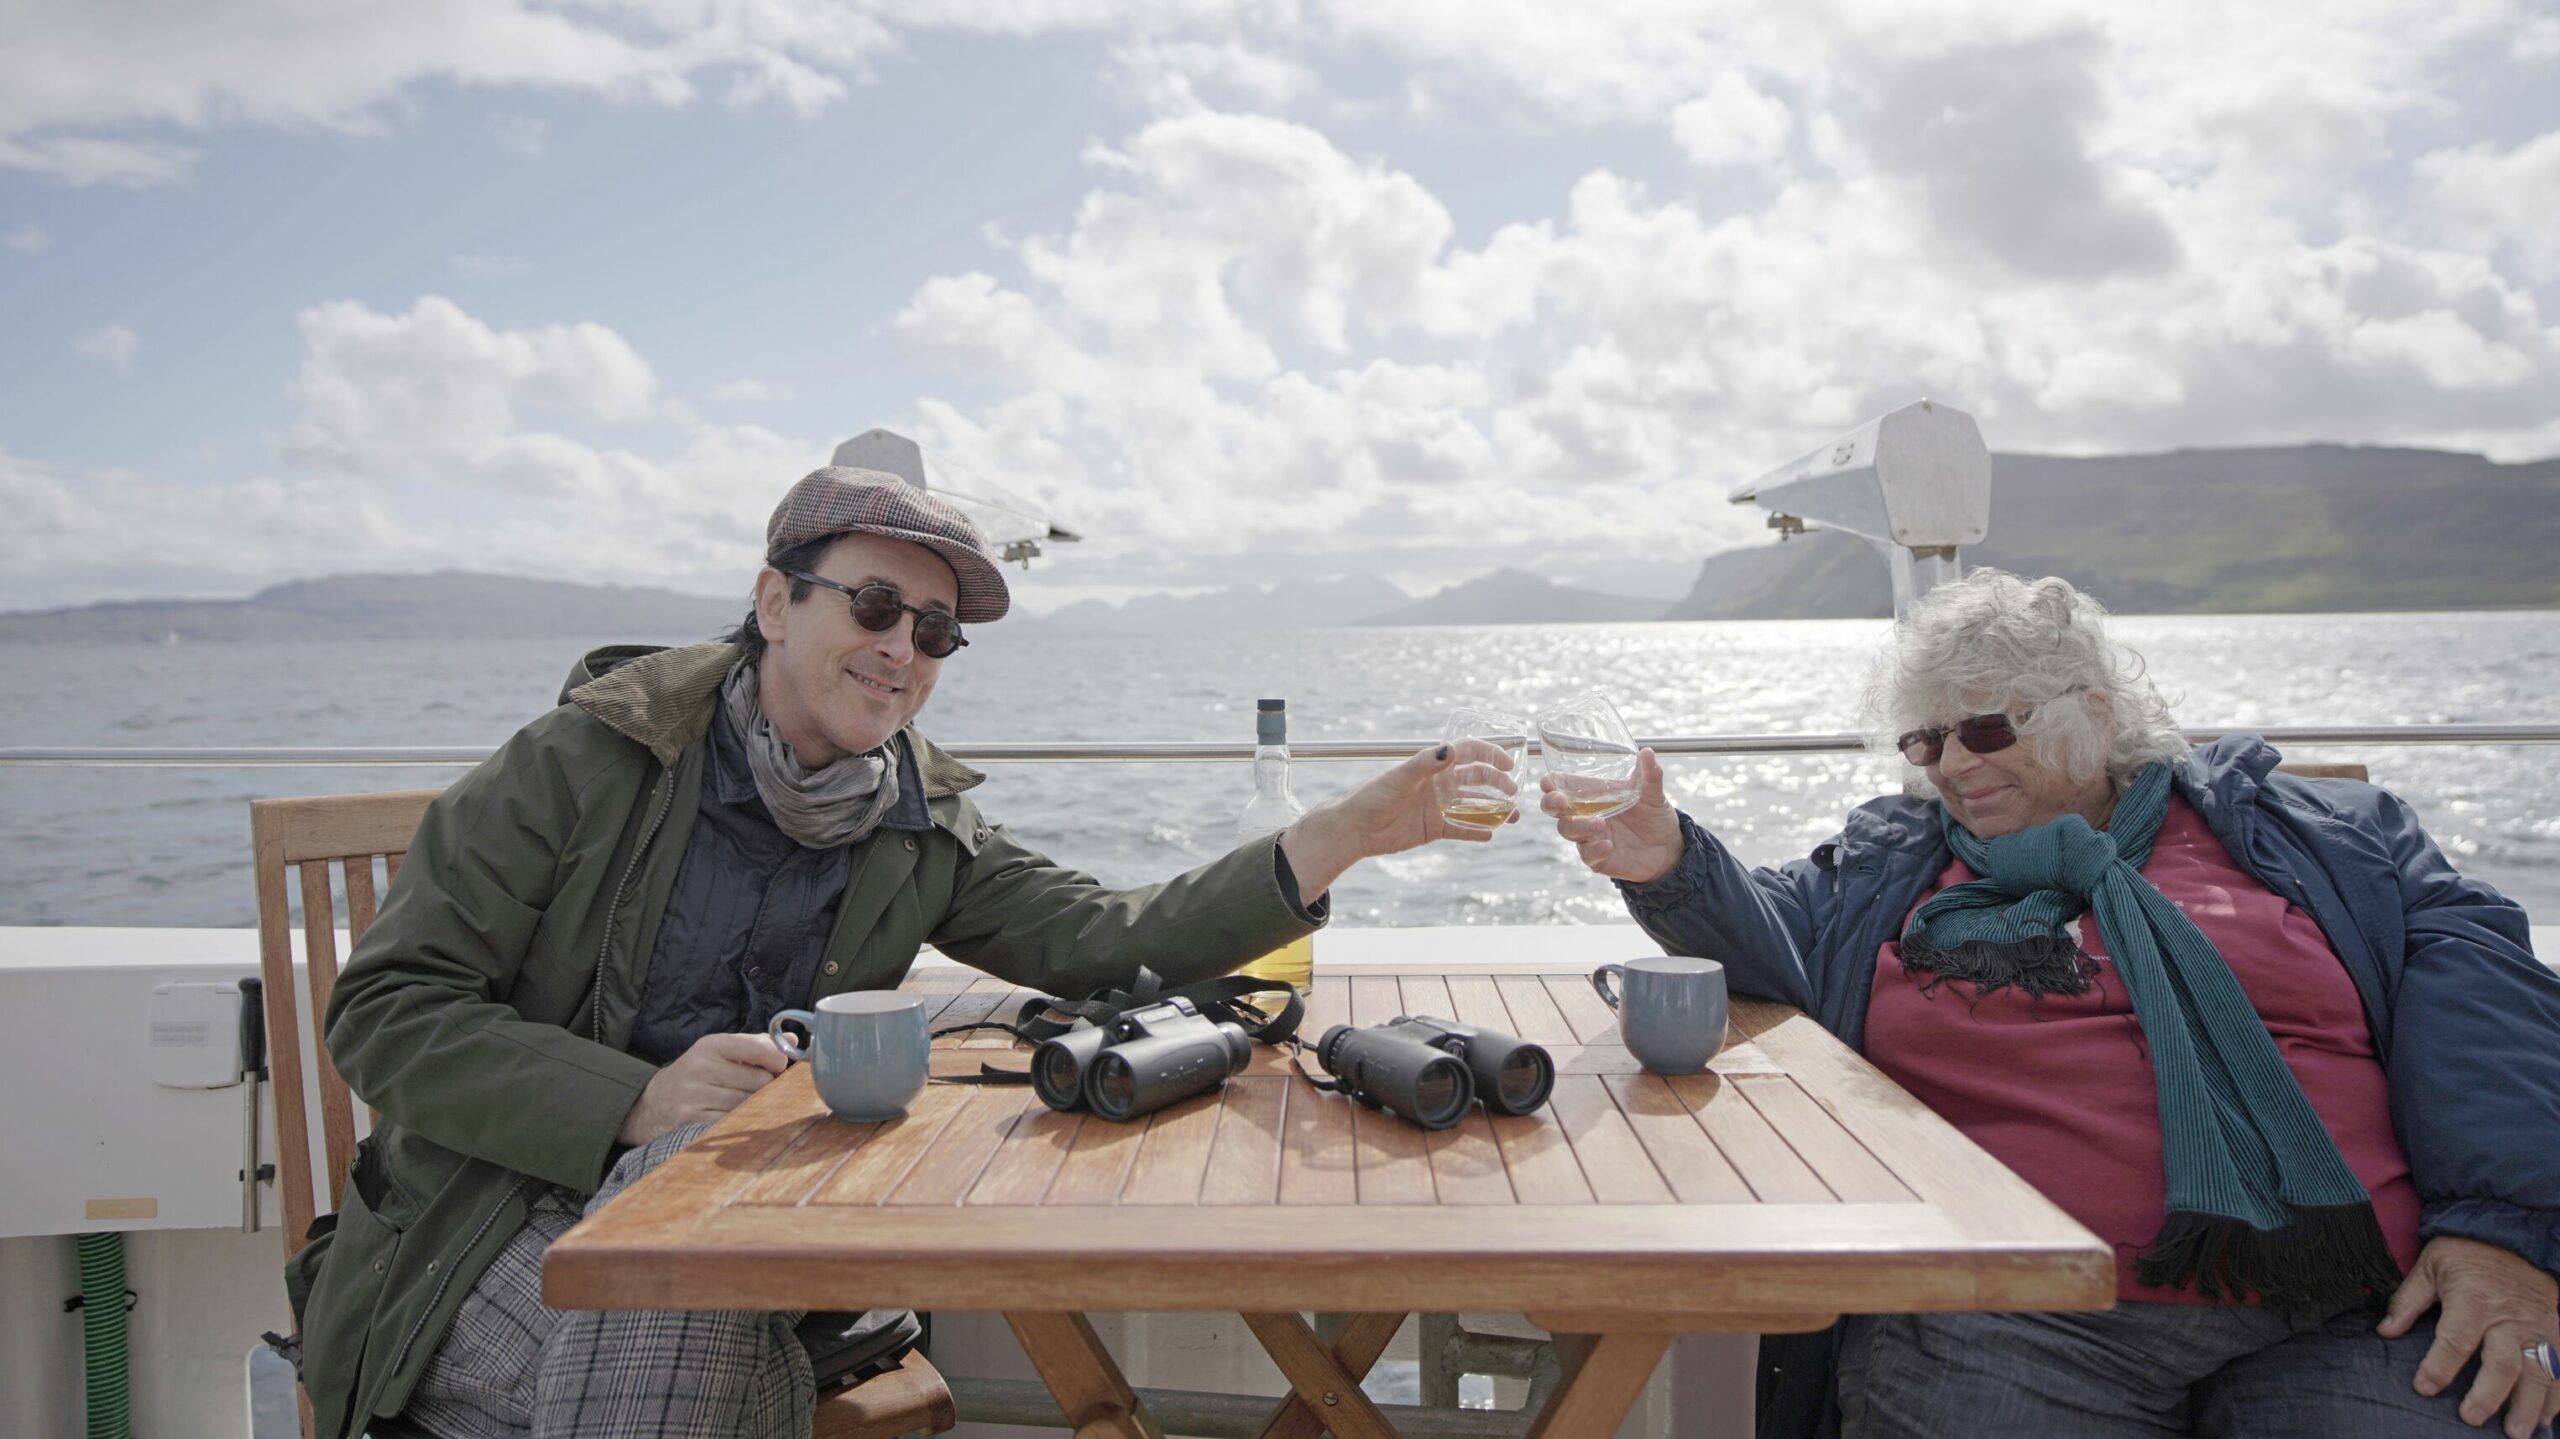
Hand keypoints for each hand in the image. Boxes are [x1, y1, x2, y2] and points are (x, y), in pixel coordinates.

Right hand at [617, 1032, 788, 1146]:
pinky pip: (733, 1122)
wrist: (653, 1104)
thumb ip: (756, 1045)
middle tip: (757, 1090)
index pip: (758, 1048)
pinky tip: (732, 1118)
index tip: (778, 1067)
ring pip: (749, 1103)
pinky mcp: (692, 1120)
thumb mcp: (719, 1053)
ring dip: (753, 1107)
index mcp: (711, 1046)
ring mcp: (695, 1095)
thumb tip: (793, 1041)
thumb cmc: (697, 1075)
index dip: (777, 1060)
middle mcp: (701, 1067)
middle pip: (759, 1081)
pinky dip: (739, 1122)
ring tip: (742, 1104)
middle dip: (765, 1088)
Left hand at [1278, 742, 1513, 898]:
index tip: (1508, 764)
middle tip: (1514, 793)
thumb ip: (1425, 764)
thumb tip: (1449, 749)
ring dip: (1495, 810)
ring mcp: (1439, 807)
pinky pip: (1461, 829)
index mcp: (1433, 767)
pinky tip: (1492, 834)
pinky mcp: (1434, 828)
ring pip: (1474, 807)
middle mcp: (1440, 784)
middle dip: (1498, 784)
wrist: (1356, 829)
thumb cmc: (1373, 796)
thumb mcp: (1400, 778)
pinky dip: (1477, 831)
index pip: (1468, 753)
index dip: (1490, 755)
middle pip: (1477, 780)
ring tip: (1514, 816)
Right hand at [1540, 747, 1684, 885]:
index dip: (1551, 783)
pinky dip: (1595, 849)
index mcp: (1593, 795)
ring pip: (1568, 830)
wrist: (1669, 847)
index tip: (1548, 780)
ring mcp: (1589, 836)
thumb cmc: (1654, 816)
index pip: (1563, 785)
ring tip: (1600, 824)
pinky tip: (1608, 845)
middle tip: (1560, 801)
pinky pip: (1587, 855)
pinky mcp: (1598, 858)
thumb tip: (1647, 752)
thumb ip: (1650, 774)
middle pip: (1554, 809)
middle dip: (1551, 803)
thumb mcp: (1653, 793)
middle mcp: (1586, 814)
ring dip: (1579, 826)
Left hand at [2379, 1234, 2559, 1437]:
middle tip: (2471, 1419)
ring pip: (2540, 1372)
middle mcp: (2510, 1317)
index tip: (2423, 1388)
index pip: (2455, 1340)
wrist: (2514, 1233)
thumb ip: (2408, 1300)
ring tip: (2517, 1433)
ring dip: (2530, 1405)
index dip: (2438, 1366)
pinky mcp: (2559, 1330)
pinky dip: (2558, 1396)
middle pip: (2503, 1363)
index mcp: (2474, 1300)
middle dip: (2488, 1395)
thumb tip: (2385, 1331)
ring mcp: (2539, 1326)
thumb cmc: (2466, 1252)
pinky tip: (2546, 1419)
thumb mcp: (2430, 1265)